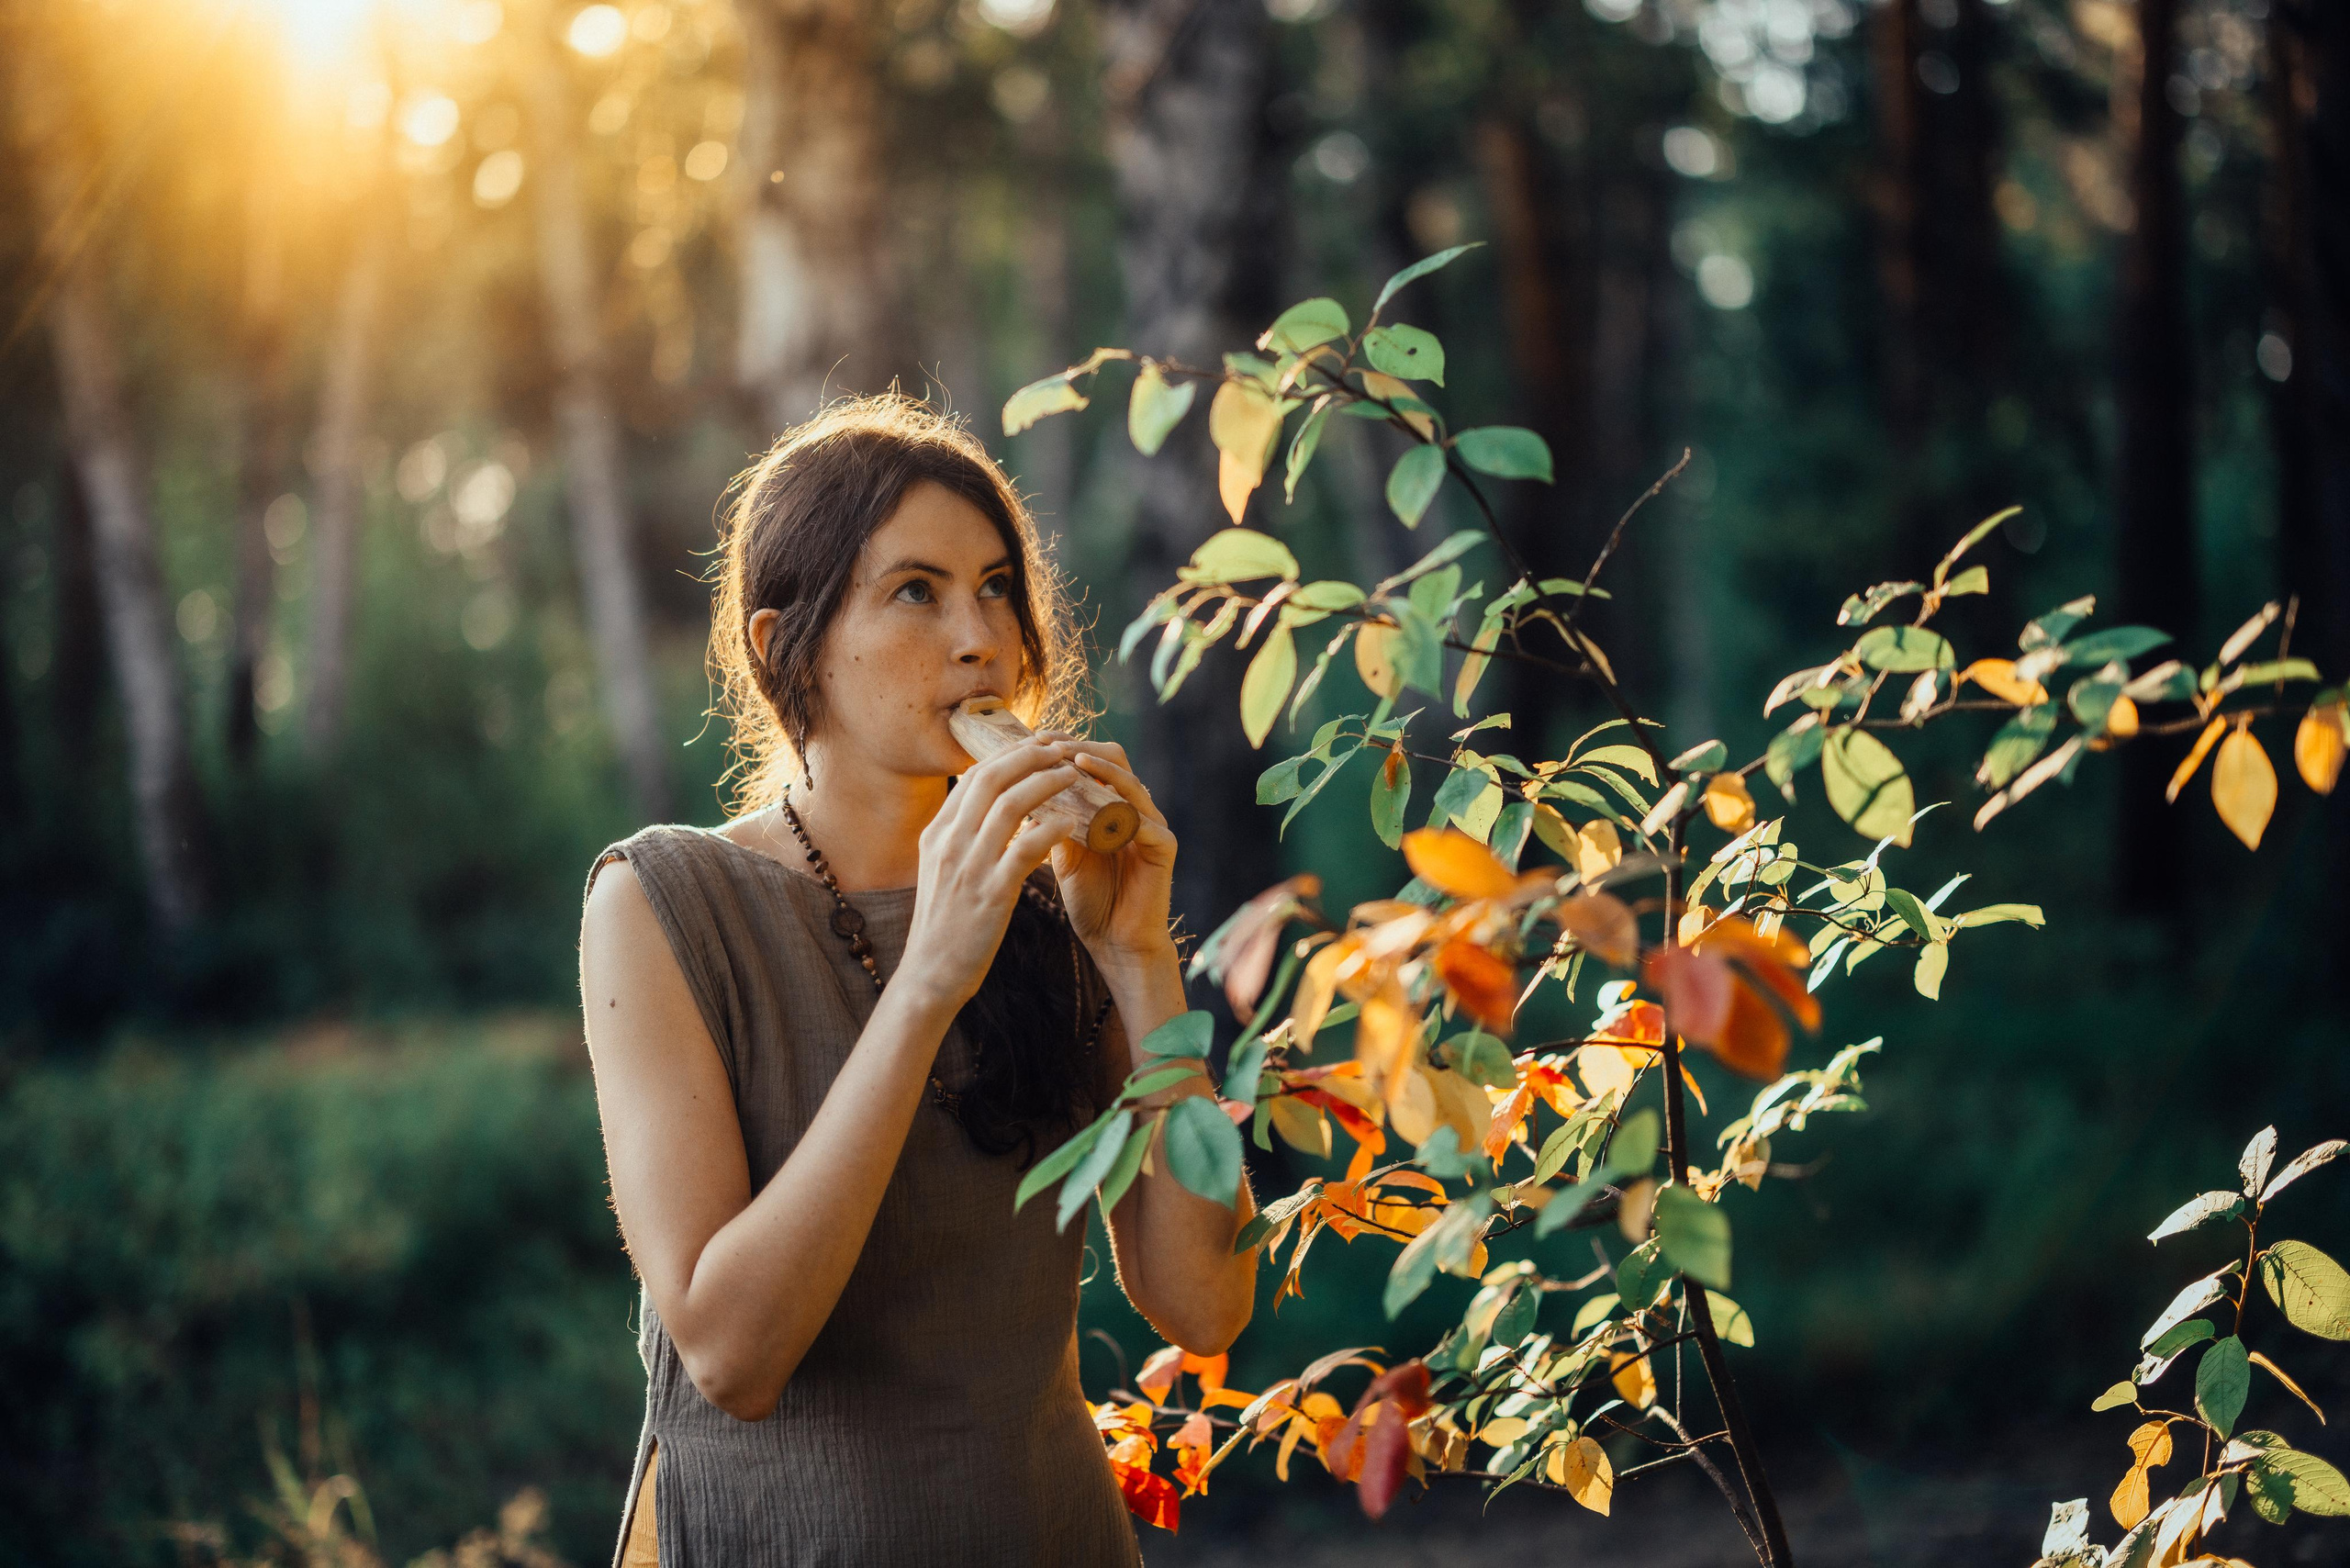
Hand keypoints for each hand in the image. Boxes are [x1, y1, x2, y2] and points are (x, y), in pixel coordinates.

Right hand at [901, 735, 1083, 1013]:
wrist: (930, 975)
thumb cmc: (945, 925)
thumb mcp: (943, 872)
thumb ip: (962, 839)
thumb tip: (990, 808)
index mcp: (936, 834)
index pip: (972, 777)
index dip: (1007, 755)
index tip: (1036, 746)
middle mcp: (948, 843)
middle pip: (990, 778)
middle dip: (1028, 756)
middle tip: (1060, 747)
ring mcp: (968, 867)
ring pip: (1010, 805)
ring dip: (1046, 783)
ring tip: (1073, 776)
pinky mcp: (990, 894)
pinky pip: (1025, 848)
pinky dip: (1051, 829)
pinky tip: (1072, 823)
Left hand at [1034, 735, 1177, 975]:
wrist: (1115, 943)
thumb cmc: (1090, 899)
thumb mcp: (1062, 852)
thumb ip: (1050, 819)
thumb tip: (1017, 786)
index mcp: (1110, 804)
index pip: (1091, 759)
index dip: (1064, 745)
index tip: (1032, 739)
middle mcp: (1135, 808)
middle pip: (1115, 758)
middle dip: (1081, 748)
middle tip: (1050, 745)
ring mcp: (1153, 825)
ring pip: (1131, 783)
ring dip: (1101, 771)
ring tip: (1072, 761)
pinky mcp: (1164, 848)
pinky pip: (1145, 822)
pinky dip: (1118, 814)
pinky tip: (1093, 812)